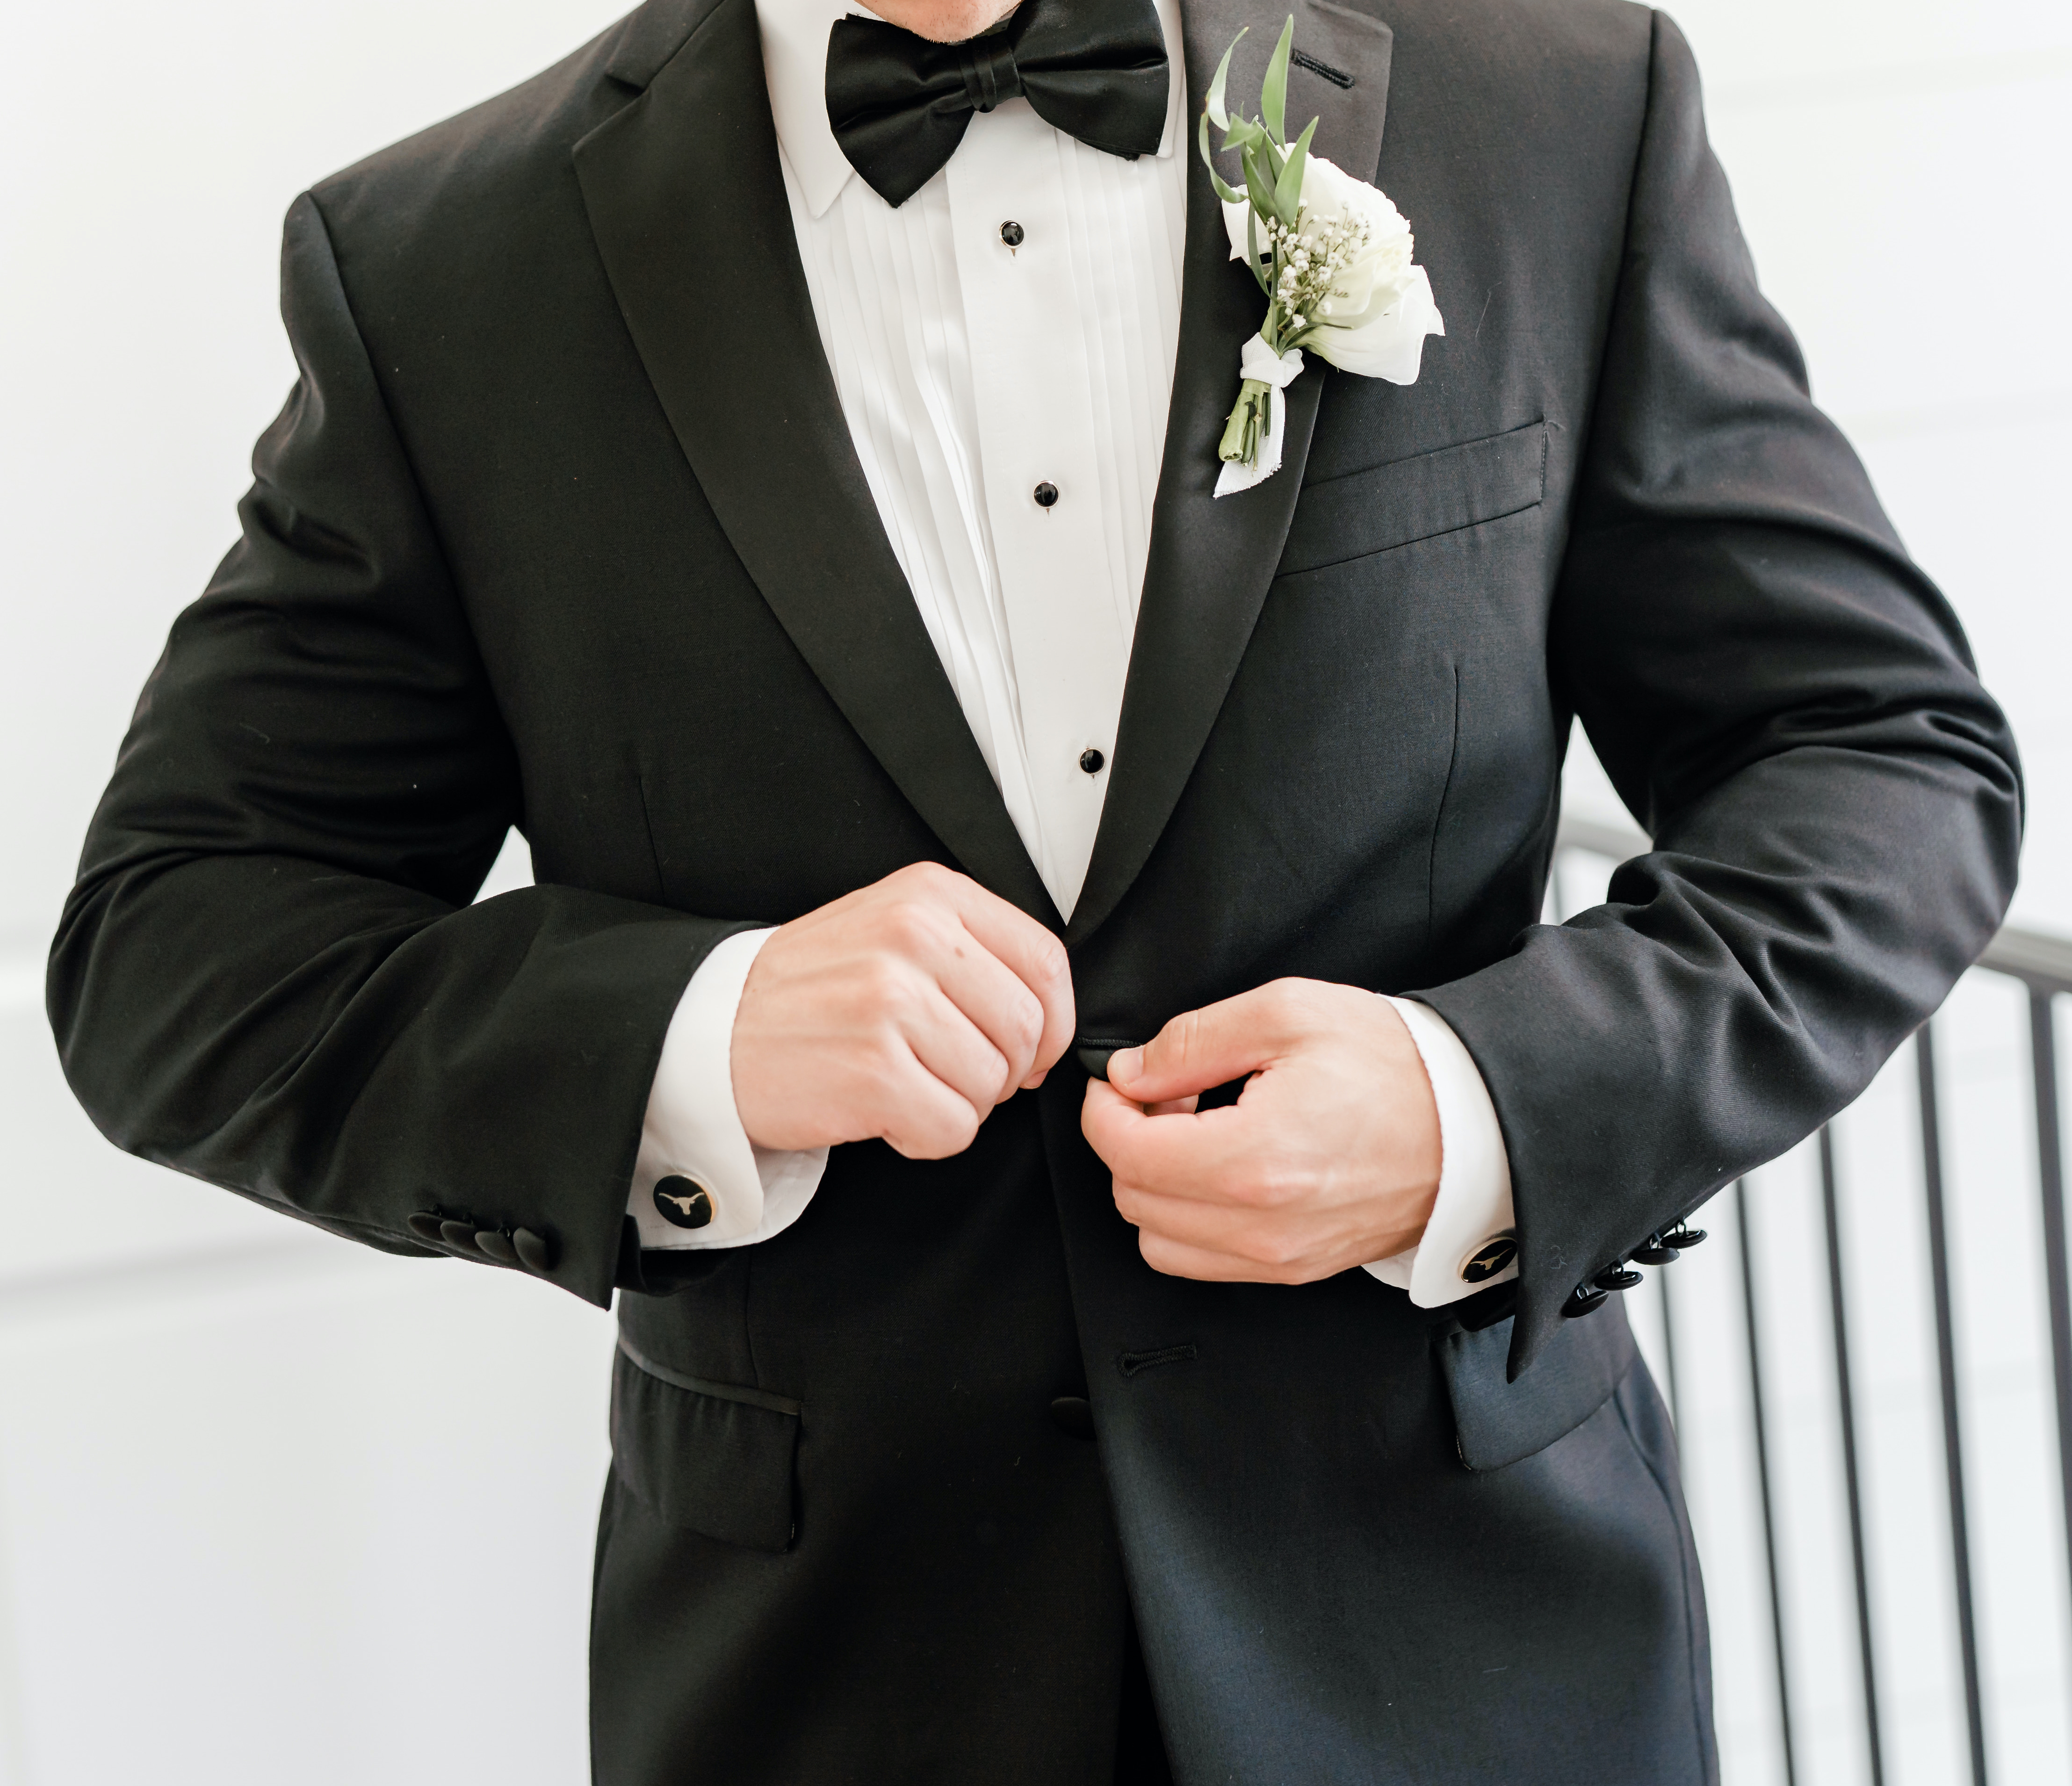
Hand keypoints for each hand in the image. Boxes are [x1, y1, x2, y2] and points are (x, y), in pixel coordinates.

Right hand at [731, 862, 1074, 1158]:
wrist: (711, 1032)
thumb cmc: (811, 991)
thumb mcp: (891, 929)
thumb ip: (972, 952)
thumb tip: (1048, 1023)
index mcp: (929, 896)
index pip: (1046, 961)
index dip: (1054, 1022)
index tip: (1030, 1051)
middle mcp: (914, 937)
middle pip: (1027, 1028)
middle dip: (1003, 1071)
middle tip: (951, 1075)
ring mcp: (891, 1003)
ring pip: (992, 1084)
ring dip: (958, 1105)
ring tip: (904, 1086)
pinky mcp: (873, 1071)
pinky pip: (953, 1128)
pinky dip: (926, 1136)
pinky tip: (884, 1112)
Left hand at [1080, 980, 1440, 1281]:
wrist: (1475, 1125)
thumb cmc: (1395, 1066)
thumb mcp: (1288, 1014)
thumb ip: (1193, 1041)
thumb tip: (1131, 1072)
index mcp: (1254, 1160)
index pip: (1125, 1153)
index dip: (1102, 1111)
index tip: (1116, 1083)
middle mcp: (1261, 1226)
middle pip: (1133, 1199)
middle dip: (1129, 1143)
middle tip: (1164, 1098)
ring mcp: (1278, 1258)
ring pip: (1159, 1241)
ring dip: (1156, 1187)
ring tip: (1194, 1136)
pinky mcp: (1294, 1270)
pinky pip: (1204, 1260)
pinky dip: (1190, 1219)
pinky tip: (1222, 1170)